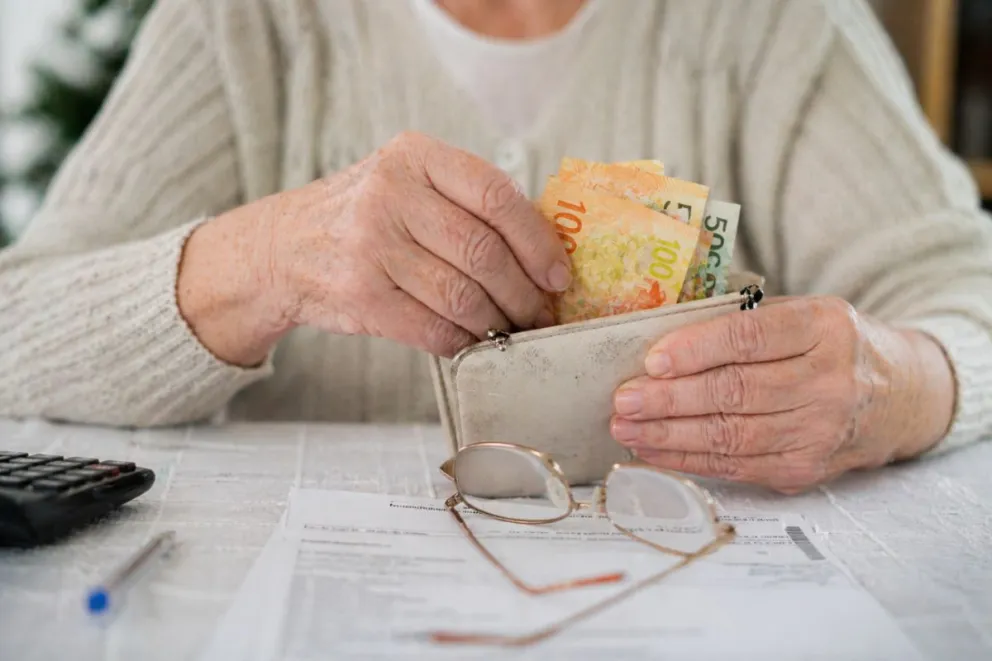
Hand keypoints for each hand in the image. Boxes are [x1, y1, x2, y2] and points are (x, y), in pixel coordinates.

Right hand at [178, 132, 570, 364]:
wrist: (284, 247)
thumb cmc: (365, 216)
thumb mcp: (408, 181)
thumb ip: (465, 201)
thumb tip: (545, 254)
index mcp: (415, 156)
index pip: (495, 195)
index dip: (537, 241)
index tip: (558, 275)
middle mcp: (390, 194)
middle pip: (483, 252)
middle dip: (524, 293)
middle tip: (541, 314)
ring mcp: (370, 245)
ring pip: (462, 296)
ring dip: (497, 323)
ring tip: (510, 330)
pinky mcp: (359, 295)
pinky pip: (433, 329)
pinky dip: (463, 342)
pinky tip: (472, 342)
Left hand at [609, 297, 955, 493]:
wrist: (898, 395)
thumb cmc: (829, 346)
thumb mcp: (803, 315)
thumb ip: (744, 324)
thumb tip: (660, 344)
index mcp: (825, 327)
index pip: (750, 337)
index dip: (697, 349)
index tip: (652, 360)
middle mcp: (829, 381)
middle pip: (736, 392)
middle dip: (671, 399)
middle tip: (623, 399)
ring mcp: (820, 431)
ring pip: (731, 435)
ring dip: (669, 434)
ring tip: (625, 427)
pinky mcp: (805, 469)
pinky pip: (735, 466)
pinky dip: (687, 459)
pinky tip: (652, 449)